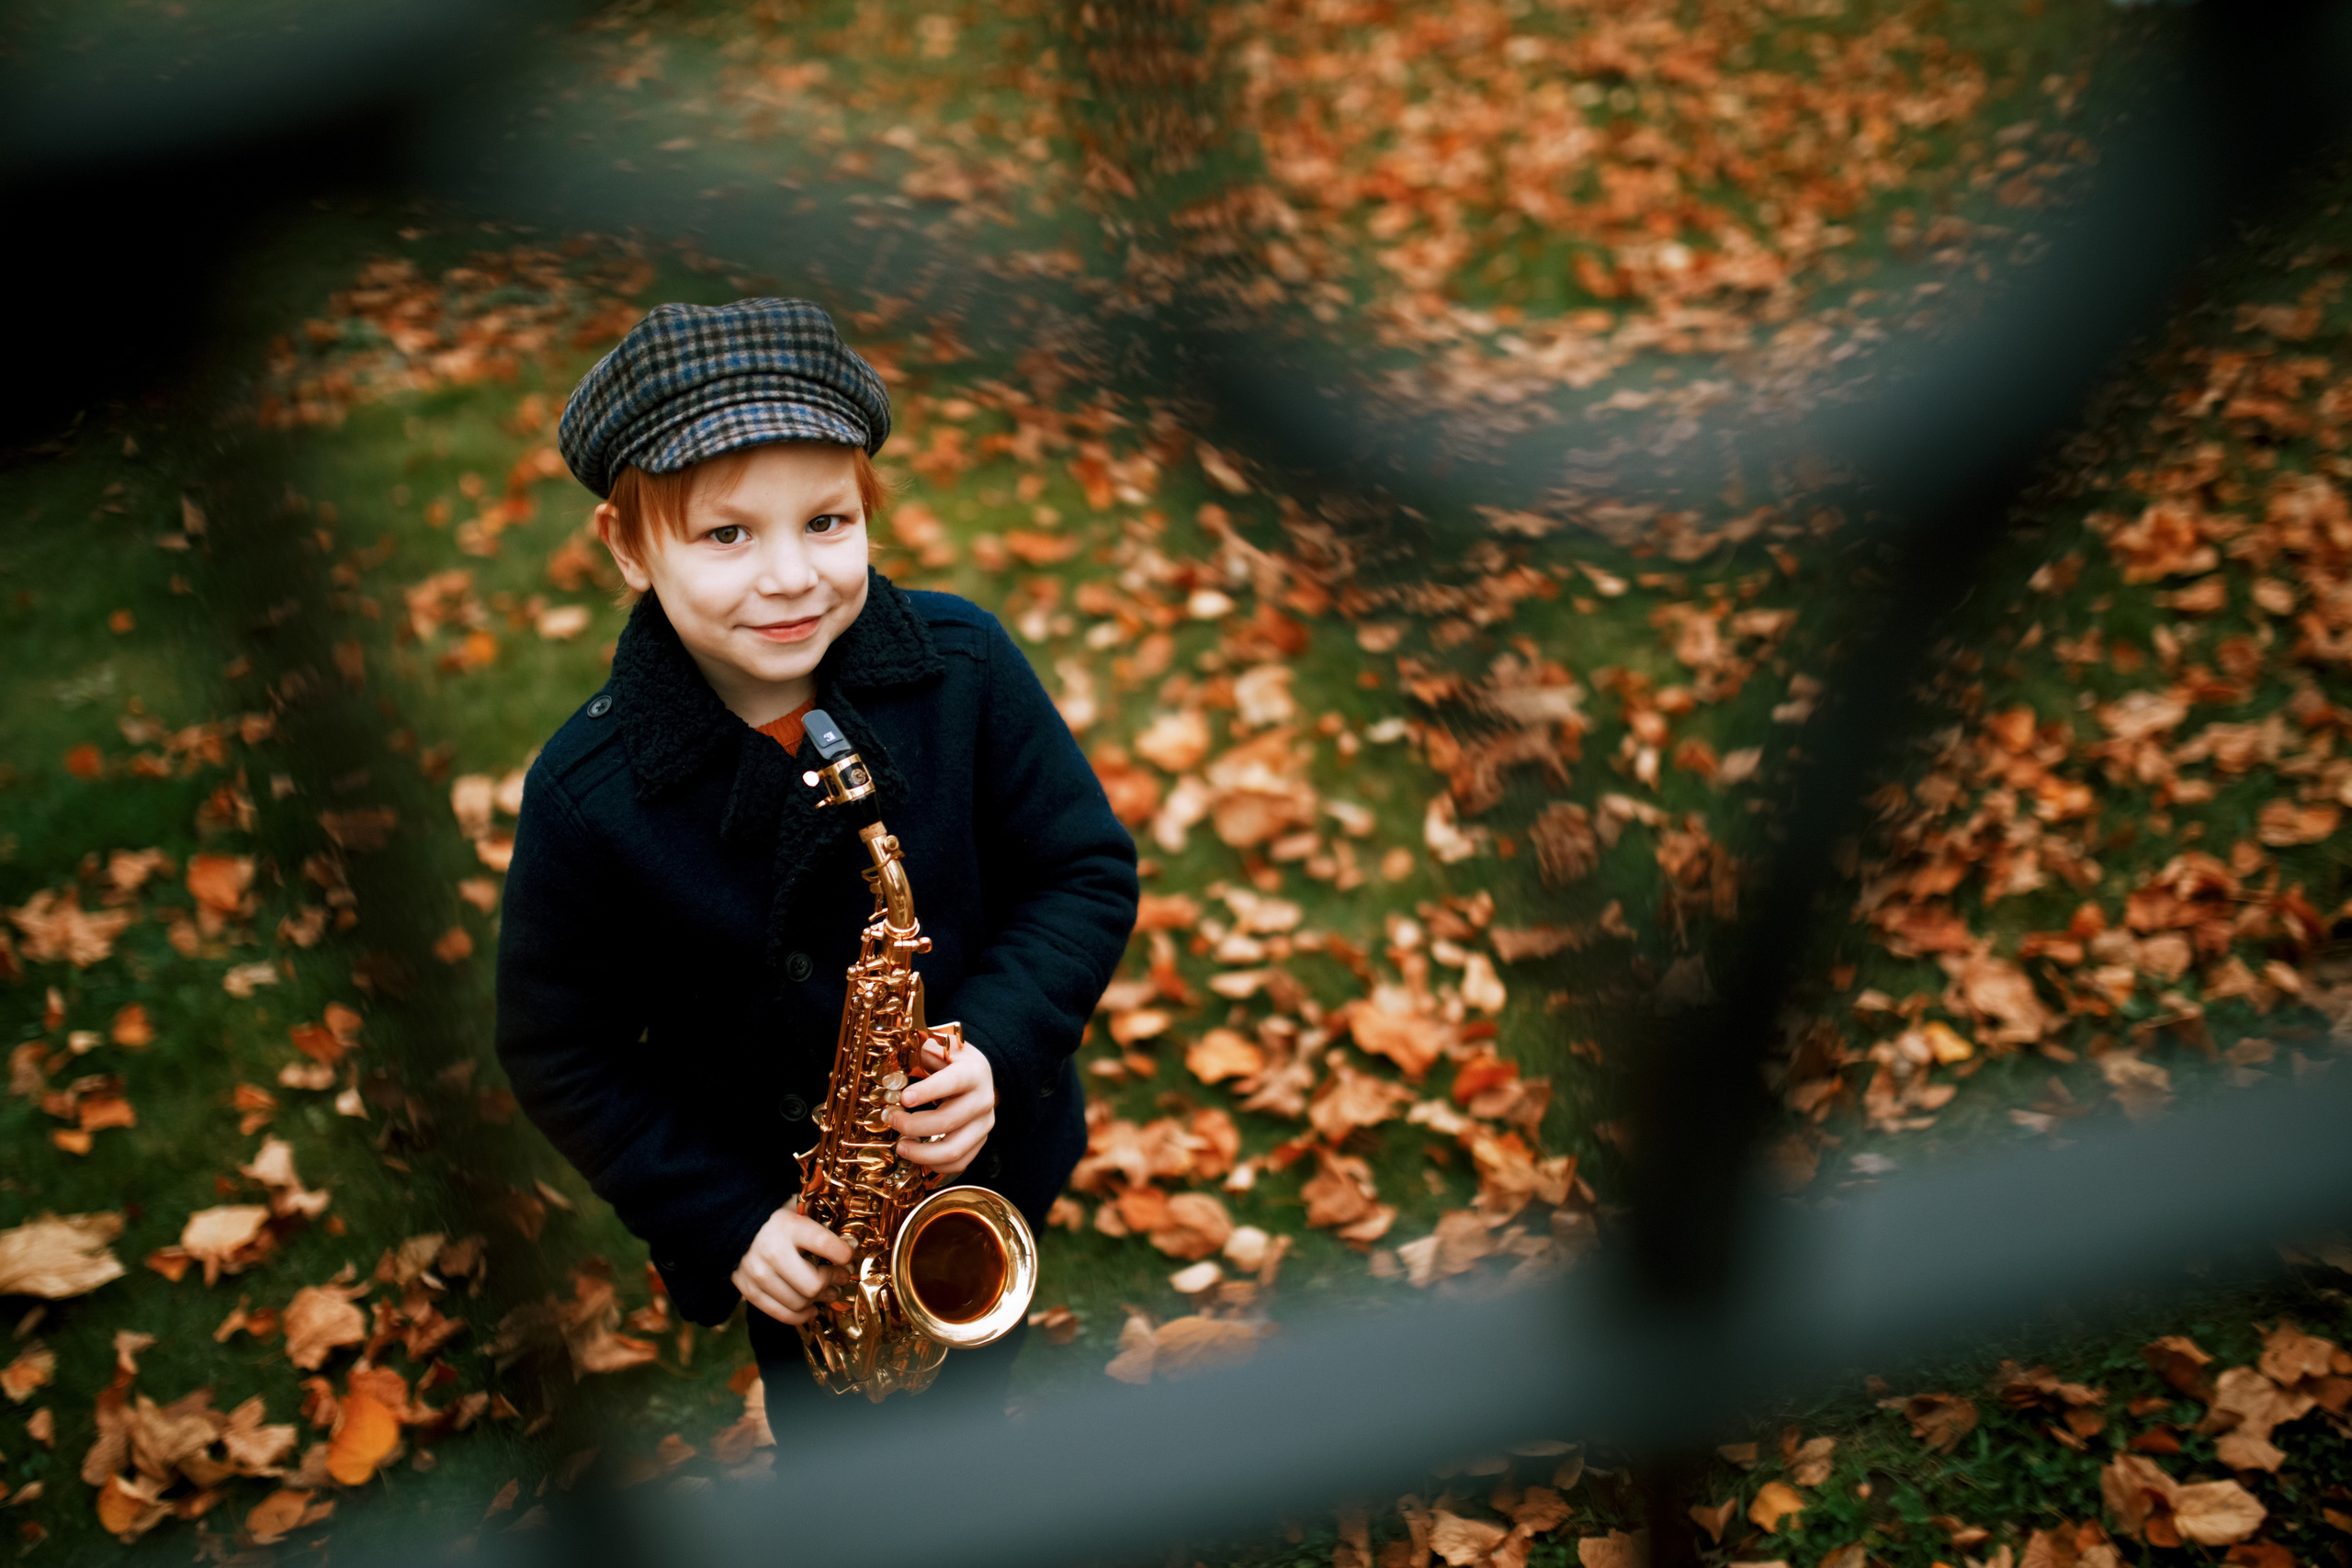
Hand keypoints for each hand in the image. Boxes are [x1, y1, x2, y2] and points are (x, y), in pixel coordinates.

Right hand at [731, 1200, 854, 1325]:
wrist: (731, 1224)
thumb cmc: (775, 1217)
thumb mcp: (797, 1207)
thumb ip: (821, 1220)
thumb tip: (851, 1244)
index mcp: (788, 1227)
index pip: (825, 1245)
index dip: (844, 1254)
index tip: (848, 1256)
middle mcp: (772, 1252)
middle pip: (813, 1284)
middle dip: (834, 1282)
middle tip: (841, 1277)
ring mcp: (758, 1274)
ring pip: (800, 1302)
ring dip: (821, 1300)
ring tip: (829, 1292)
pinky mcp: (749, 1291)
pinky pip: (781, 1314)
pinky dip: (801, 1315)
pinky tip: (811, 1308)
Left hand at [889, 1036, 995, 1175]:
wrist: (974, 1073)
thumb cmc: (949, 1061)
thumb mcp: (937, 1047)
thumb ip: (918, 1051)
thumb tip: (891, 1065)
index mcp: (973, 1071)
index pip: (953, 1082)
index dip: (928, 1091)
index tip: (904, 1098)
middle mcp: (983, 1099)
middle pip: (947, 1121)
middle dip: (912, 1125)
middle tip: (891, 1118)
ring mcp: (984, 1123)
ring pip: (954, 1149)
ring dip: (921, 1153)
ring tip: (900, 1145)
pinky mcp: (980, 1141)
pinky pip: (959, 1163)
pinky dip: (934, 1164)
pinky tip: (917, 1155)